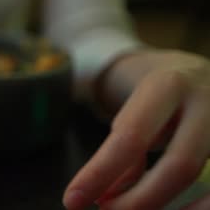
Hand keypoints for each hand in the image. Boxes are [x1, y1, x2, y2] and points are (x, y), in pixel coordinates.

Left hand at [63, 50, 209, 208]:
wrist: (205, 72)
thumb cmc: (162, 97)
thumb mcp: (137, 109)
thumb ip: (125, 150)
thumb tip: (107, 199)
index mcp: (168, 86)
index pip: (131, 137)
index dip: (99, 174)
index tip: (72, 200)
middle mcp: (208, 103)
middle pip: (180, 165)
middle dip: (140, 200)